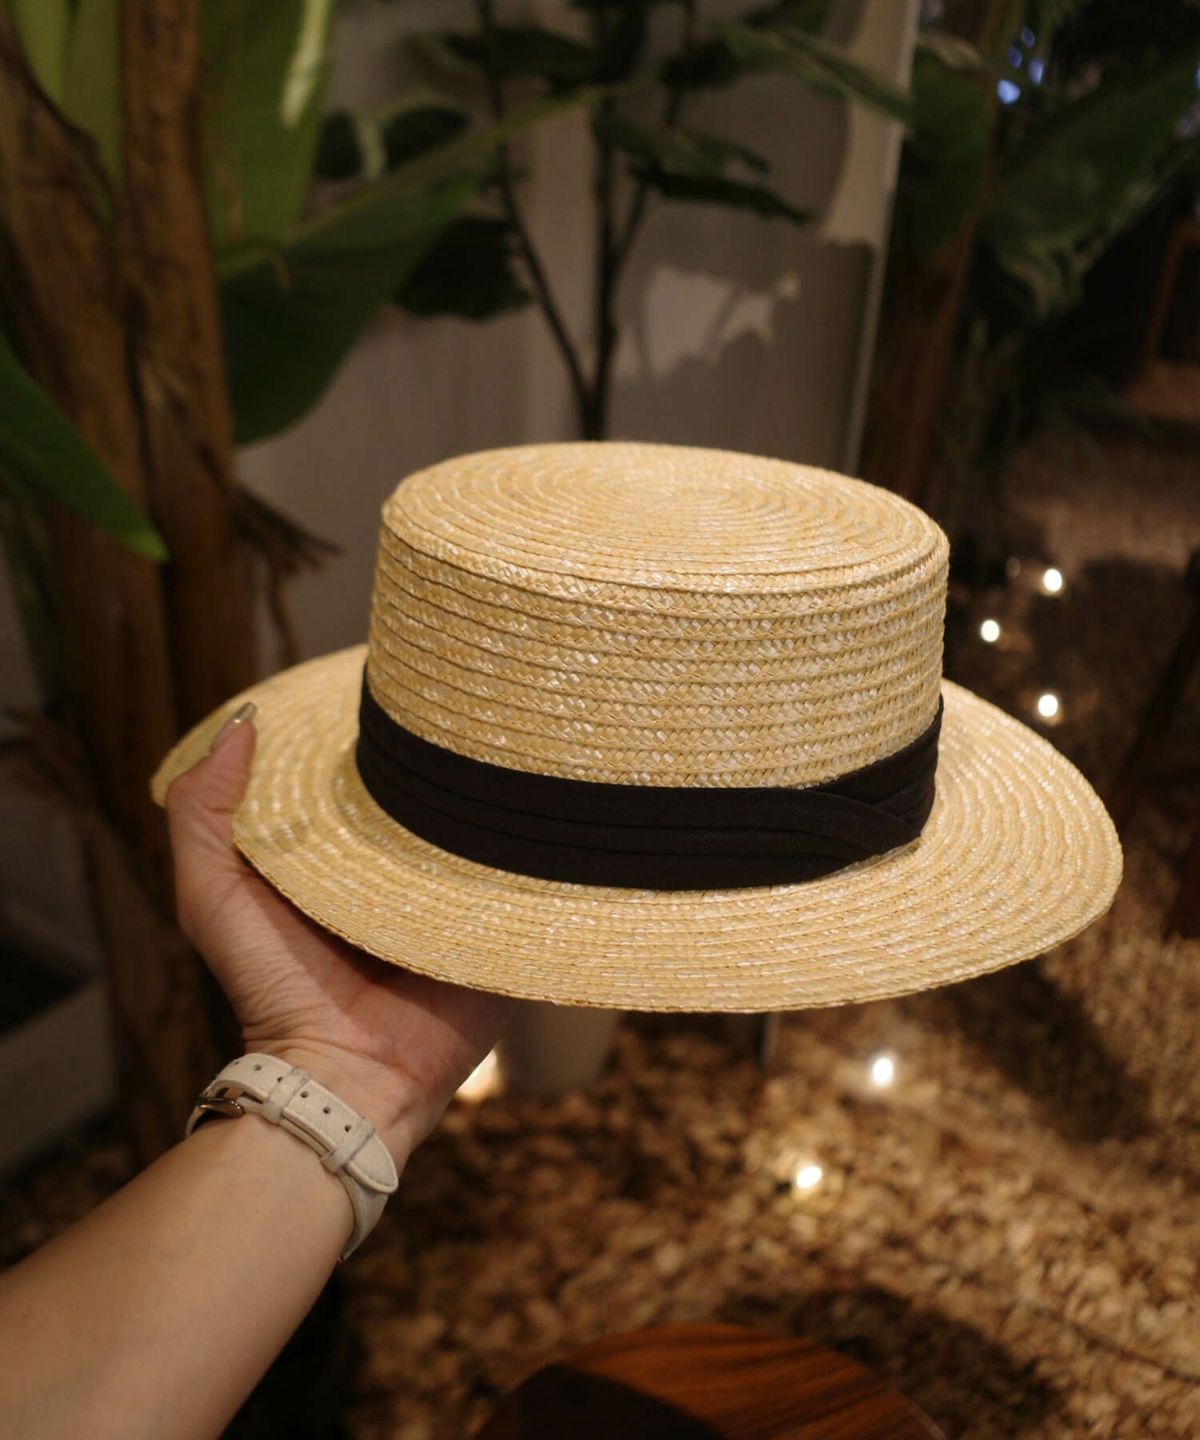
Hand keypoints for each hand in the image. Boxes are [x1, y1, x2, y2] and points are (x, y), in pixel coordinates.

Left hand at [164, 706, 514, 1167]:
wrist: (347, 1076)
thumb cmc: (274, 987)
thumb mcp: (214, 895)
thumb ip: (202, 813)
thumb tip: (245, 722)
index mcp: (343, 856)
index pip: (366, 778)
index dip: (374, 737)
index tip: (390, 685)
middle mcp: (405, 873)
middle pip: (433, 800)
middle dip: (446, 764)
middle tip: (468, 711)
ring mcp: (460, 901)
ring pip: (488, 833)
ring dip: (500, 803)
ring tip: (521, 746)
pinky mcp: (504, 932)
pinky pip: (532, 883)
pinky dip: (540, 856)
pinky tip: (556, 809)